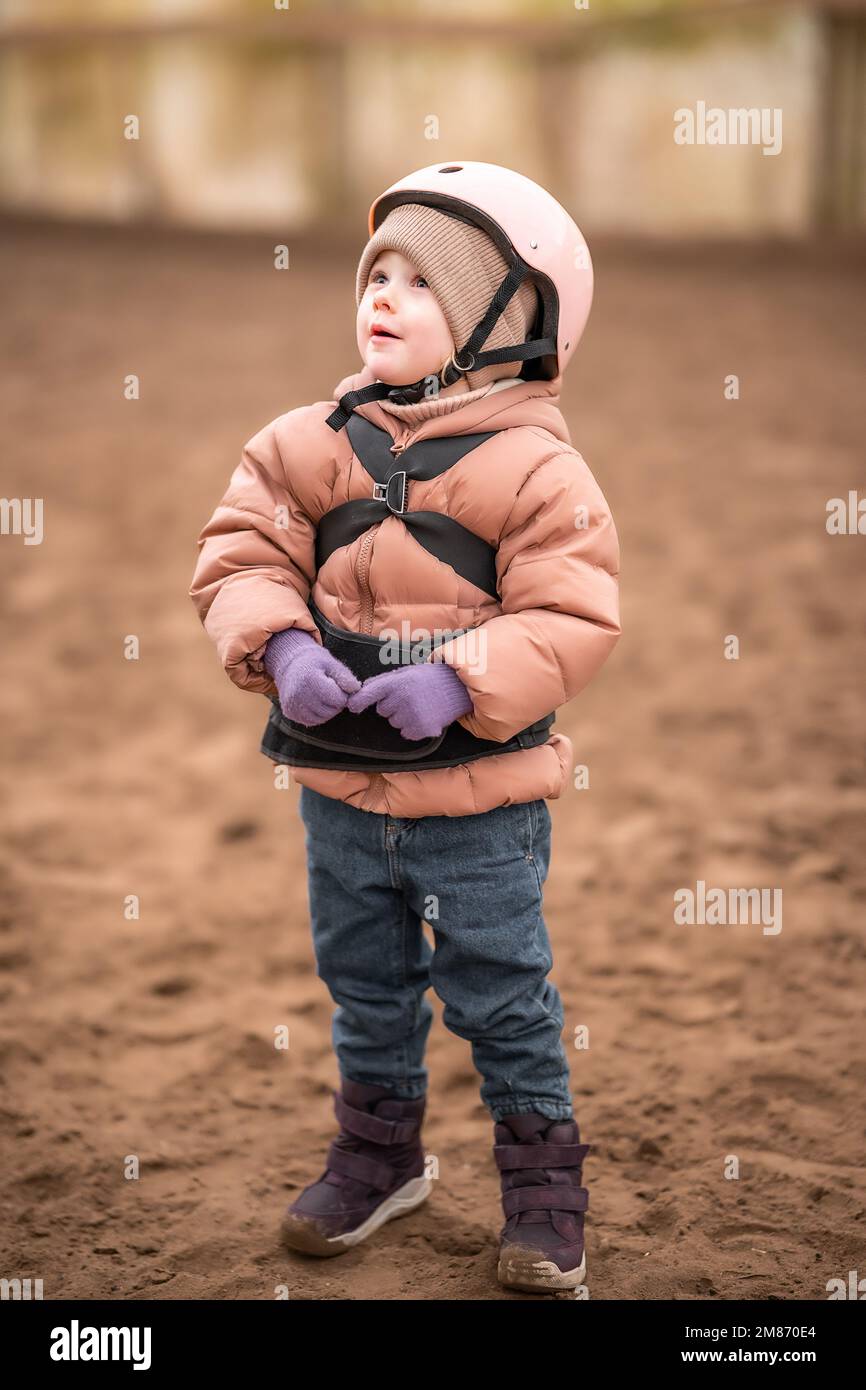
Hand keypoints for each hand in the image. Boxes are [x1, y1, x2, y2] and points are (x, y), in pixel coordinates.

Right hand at [263, 628, 360, 725]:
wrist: (290, 665)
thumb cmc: (315, 663)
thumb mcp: (331, 663)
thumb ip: (345, 677)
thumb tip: (356, 690)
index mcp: (310, 680)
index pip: (338, 700)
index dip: (343, 694)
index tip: (338, 685)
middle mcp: (298, 694)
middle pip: (330, 711)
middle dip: (335, 703)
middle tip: (331, 691)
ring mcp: (292, 705)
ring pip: (322, 719)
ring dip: (327, 710)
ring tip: (323, 695)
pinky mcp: (290, 713)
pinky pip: (311, 721)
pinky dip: (317, 715)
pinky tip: (314, 702)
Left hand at [346, 661, 472, 740]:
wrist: (459, 687)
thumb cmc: (430, 678)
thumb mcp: (407, 672)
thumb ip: (385, 681)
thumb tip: (362, 691)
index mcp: (398, 682)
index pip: (371, 692)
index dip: (359, 701)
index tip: (352, 707)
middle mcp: (402, 698)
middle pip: (382, 711)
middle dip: (392, 706)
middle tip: (409, 697)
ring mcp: (412, 715)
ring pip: (394, 723)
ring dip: (402, 717)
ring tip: (420, 705)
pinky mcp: (422, 729)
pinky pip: (406, 733)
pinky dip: (413, 728)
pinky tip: (425, 716)